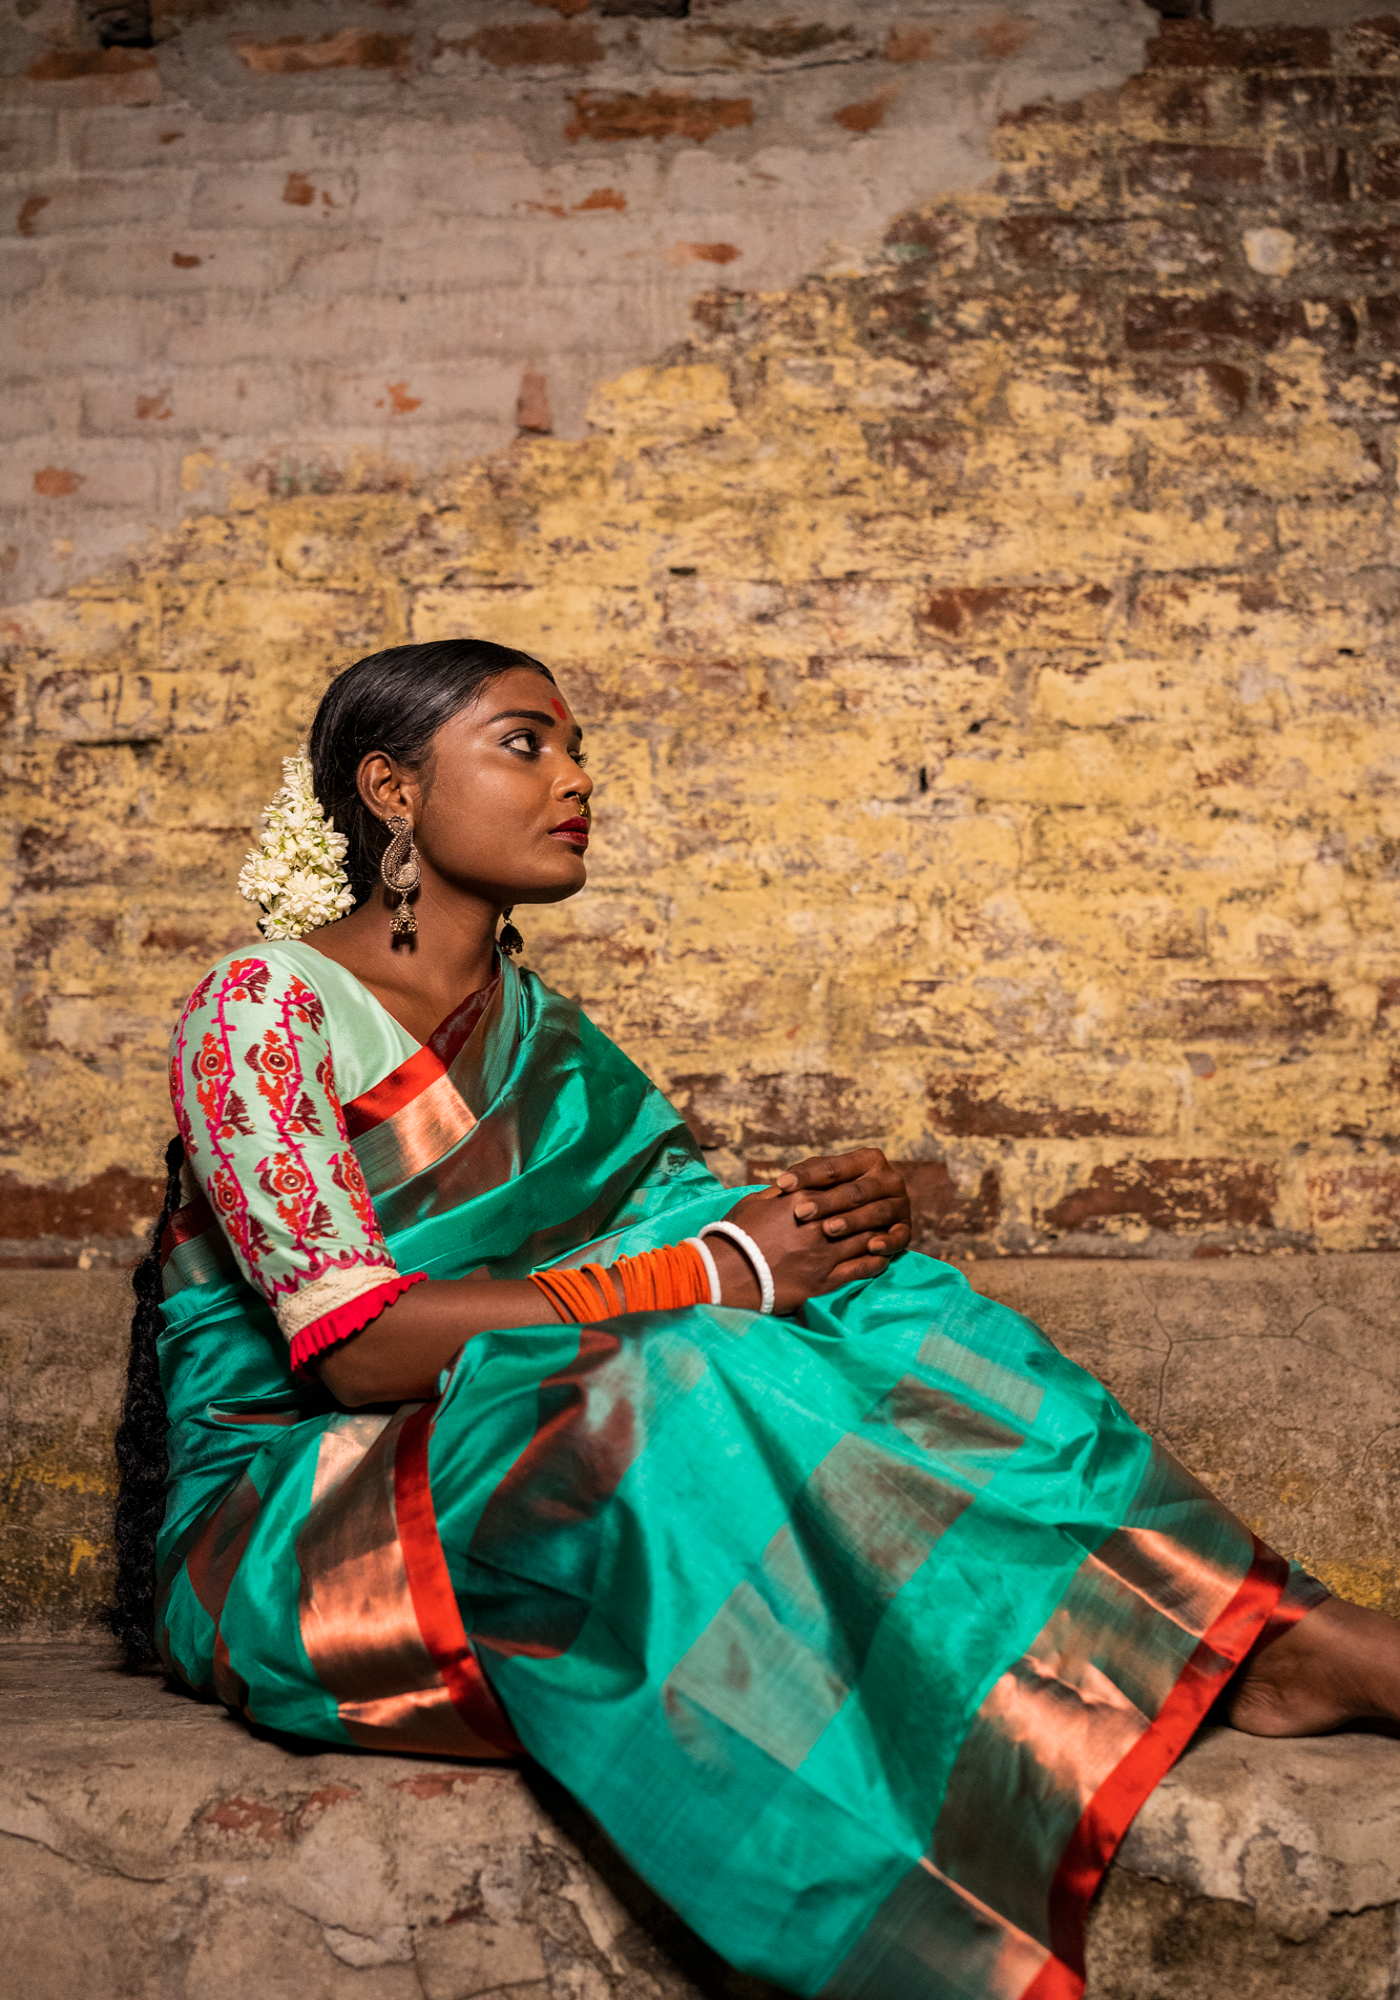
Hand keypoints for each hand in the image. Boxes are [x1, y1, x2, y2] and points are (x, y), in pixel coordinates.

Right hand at [710, 1149, 910, 1312]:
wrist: (725, 1274)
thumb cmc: (735, 1235)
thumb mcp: (755, 1203)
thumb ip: (780, 1192)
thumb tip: (794, 1183)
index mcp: (800, 1201)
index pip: (839, 1187)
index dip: (855, 1188)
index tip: (865, 1188)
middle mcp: (817, 1225)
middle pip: (857, 1211)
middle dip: (872, 1209)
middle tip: (886, 1207)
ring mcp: (823, 1254)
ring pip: (864, 1239)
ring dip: (878, 1234)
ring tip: (887, 1232)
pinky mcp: (824, 1281)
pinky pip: (861, 1269)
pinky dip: (876, 1261)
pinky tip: (882, 1257)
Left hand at [775, 1148, 911, 1260]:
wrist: (865, 1219)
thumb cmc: (833, 1196)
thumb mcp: (820, 1182)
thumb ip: (804, 1178)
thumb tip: (781, 1184)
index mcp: (868, 1160)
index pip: (835, 1167)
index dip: (807, 1175)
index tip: (783, 1184)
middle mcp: (888, 1178)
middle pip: (855, 1191)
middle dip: (827, 1202)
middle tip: (801, 1212)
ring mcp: (900, 1204)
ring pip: (876, 1213)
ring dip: (853, 1222)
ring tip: (829, 1229)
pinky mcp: (906, 1229)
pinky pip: (900, 1236)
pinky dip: (888, 1242)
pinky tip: (872, 1247)